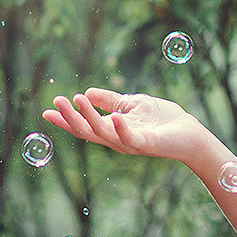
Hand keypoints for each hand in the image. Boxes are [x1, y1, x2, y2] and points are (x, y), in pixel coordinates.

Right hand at [43, 87, 204, 162]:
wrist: (190, 133)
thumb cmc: (163, 120)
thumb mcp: (132, 105)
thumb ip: (111, 101)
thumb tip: (86, 92)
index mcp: (112, 131)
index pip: (84, 126)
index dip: (65, 120)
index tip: (45, 112)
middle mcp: (117, 140)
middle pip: (88, 132)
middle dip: (70, 118)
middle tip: (56, 101)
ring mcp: (131, 144)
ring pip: (104, 133)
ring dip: (89, 117)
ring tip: (77, 99)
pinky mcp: (147, 144)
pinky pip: (130, 139)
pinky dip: (121, 128)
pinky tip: (114, 116)